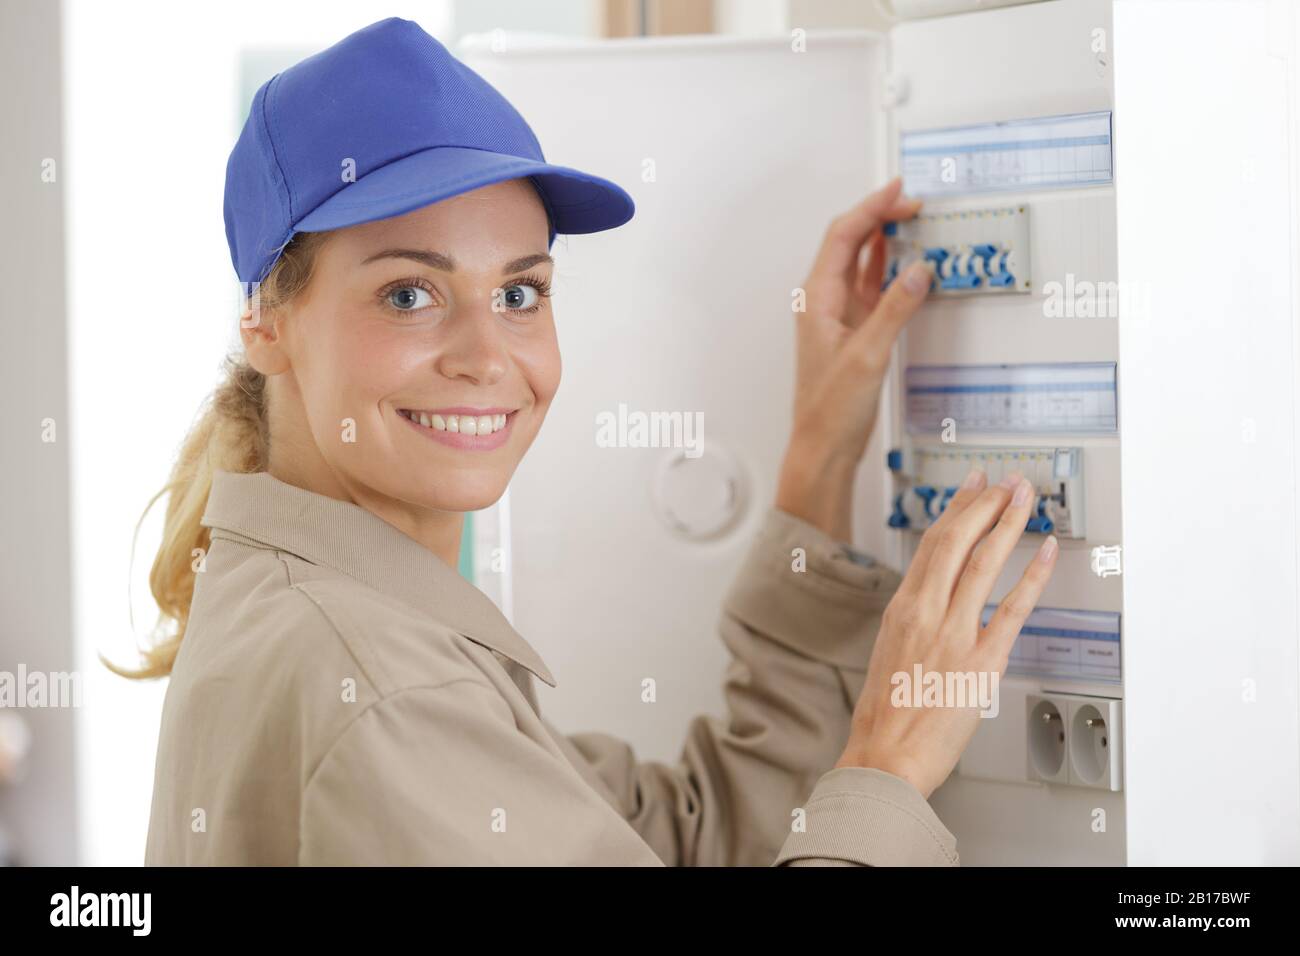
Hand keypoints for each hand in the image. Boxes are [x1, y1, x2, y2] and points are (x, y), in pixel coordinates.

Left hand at [776, 177, 933, 538]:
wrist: (823, 447)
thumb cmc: (831, 410)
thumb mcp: (867, 356)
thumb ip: (894, 310)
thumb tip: (918, 270)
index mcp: (816, 299)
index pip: (843, 236)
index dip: (871, 208)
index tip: (899, 190)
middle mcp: (823, 301)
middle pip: (851, 242)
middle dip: (881, 217)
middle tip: (915, 204)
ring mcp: (839, 315)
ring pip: (862, 263)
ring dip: (886, 240)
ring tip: (914, 222)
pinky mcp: (854, 331)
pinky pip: (873, 288)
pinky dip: (892, 271)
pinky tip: (910, 263)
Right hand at [835, 469, 1059, 798]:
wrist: (883, 758)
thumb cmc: (884, 718)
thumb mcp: (889, 655)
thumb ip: (913, 624)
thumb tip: (933, 607)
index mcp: (902, 610)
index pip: (932, 544)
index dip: (956, 510)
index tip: (972, 487)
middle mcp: (925, 613)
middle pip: (956, 541)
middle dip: (985, 503)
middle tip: (1006, 482)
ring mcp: (953, 635)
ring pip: (983, 563)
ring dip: (1008, 524)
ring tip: (1025, 499)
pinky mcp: (980, 662)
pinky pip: (1013, 609)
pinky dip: (1032, 576)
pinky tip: (1046, 552)